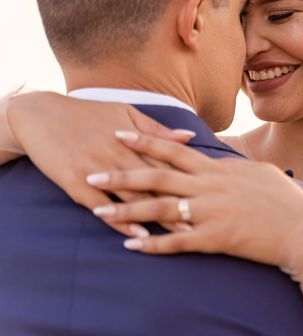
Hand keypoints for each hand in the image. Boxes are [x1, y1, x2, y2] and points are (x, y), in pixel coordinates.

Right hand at [7, 92, 195, 236]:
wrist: (41, 114)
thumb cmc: (89, 113)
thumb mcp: (126, 114)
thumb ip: (158, 130)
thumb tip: (190, 136)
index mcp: (135, 141)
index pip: (169, 164)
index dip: (191, 181)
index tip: (213, 196)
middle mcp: (120, 156)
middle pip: (156, 184)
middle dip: (181, 204)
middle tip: (205, 222)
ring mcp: (98, 170)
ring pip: (132, 197)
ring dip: (156, 217)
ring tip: (178, 235)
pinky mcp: (76, 183)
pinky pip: (101, 206)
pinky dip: (119, 221)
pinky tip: (136, 236)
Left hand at [87, 131, 302, 266]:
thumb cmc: (283, 199)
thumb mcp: (257, 172)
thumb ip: (231, 165)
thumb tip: (216, 159)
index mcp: (218, 169)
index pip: (174, 151)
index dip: (145, 142)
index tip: (118, 134)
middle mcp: (209, 187)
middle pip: (158, 177)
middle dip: (122, 174)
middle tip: (91, 172)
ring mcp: (211, 213)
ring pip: (160, 209)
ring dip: (127, 211)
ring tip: (99, 213)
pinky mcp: (215, 239)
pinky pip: (176, 242)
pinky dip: (152, 244)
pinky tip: (132, 245)